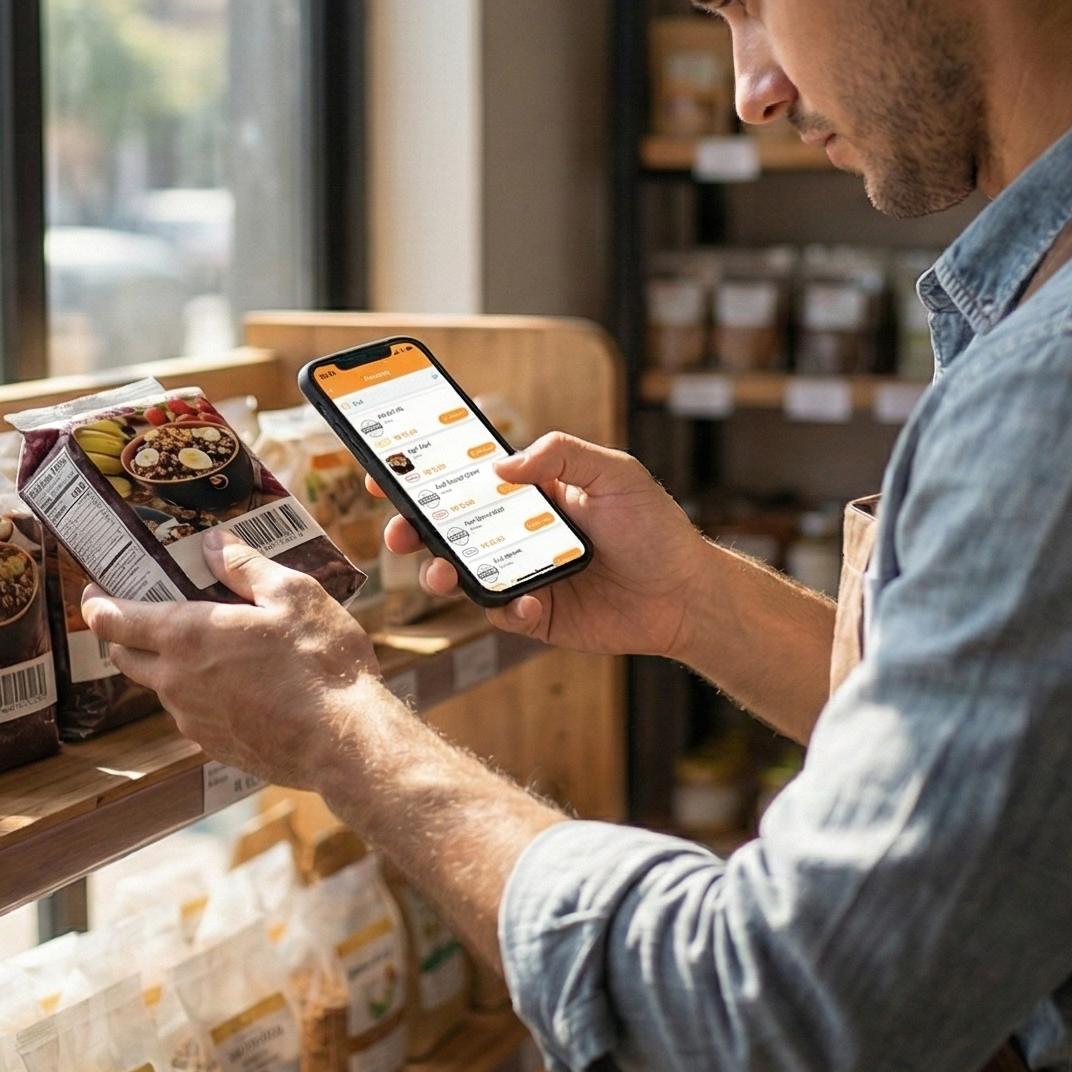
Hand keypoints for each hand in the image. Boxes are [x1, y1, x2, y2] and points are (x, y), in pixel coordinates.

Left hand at [84, 531, 391, 787]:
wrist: (346, 742)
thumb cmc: (322, 663)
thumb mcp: (292, 594)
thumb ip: (245, 566)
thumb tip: (213, 543)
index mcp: (188, 636)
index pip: (114, 621)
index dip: (97, 604)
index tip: (94, 593)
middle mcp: (176, 682)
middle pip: (124, 657)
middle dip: (125, 634)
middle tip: (147, 614)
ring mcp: (193, 720)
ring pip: (162, 687)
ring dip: (171, 666)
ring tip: (214, 648)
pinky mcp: (214, 747)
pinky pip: (193, 714)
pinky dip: (202, 695)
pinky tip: (242, 685)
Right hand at [377, 432, 716, 659]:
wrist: (686, 594)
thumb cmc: (654, 527)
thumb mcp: (614, 472)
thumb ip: (560, 454)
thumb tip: (498, 465)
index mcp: (530, 492)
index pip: (465, 479)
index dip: (421, 476)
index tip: (384, 472)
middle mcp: (517, 533)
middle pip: (447, 530)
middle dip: (411, 530)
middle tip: (397, 533)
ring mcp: (522, 575)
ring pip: (461, 575)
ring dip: (440, 573)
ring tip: (442, 574)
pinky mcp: (535, 616)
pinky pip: (502, 613)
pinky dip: (506, 607)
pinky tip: (529, 602)